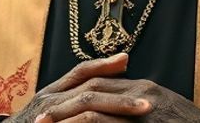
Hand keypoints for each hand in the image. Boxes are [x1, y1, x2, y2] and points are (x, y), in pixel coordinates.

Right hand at [4, 53, 152, 122]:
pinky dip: (94, 121)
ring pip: (85, 102)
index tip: (127, 60)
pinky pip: (76, 121)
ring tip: (139, 113)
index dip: (103, 64)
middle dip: (120, 95)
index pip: (81, 72)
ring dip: (115, 107)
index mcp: (53, 93)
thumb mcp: (51, 110)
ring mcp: (46, 113)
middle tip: (148, 102)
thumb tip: (103, 93)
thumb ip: (72, 101)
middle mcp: (49, 99)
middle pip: (89, 87)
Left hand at [29, 59, 199, 122]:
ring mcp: (145, 111)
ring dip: (69, 122)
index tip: (51, 107)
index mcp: (143, 89)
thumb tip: (113, 111)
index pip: (98, 82)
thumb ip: (137, 107)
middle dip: (63, 106)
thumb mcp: (161, 111)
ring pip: (96, 112)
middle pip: (91, 92)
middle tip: (38, 121)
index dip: (72, 94)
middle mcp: (142, 95)